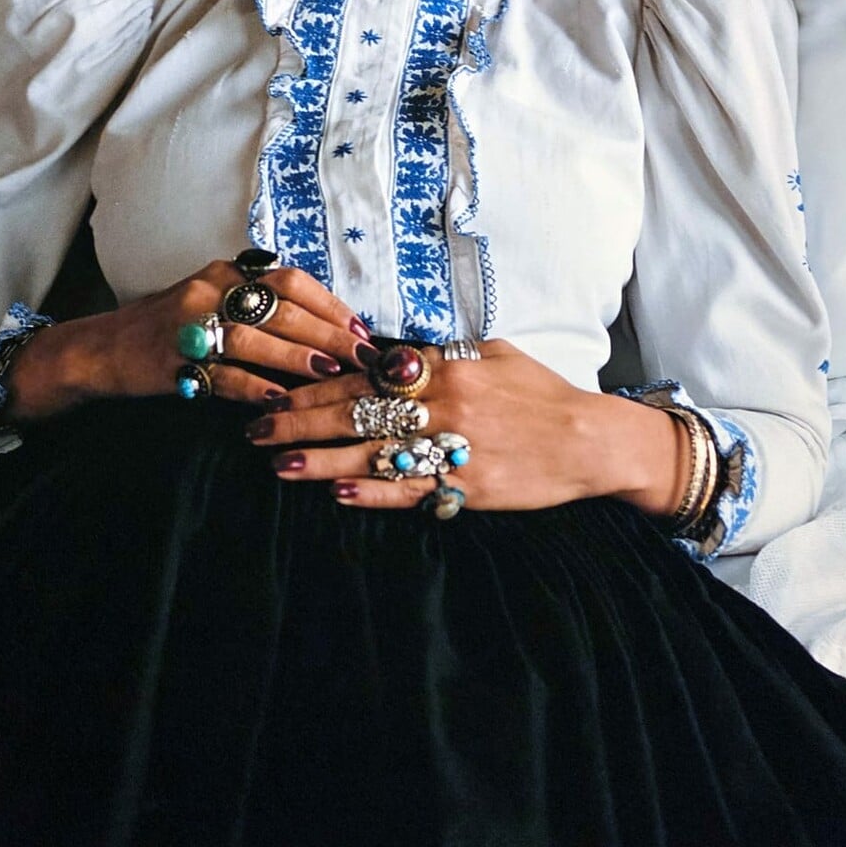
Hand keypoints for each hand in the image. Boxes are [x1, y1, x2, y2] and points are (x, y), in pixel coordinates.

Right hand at [7, 263, 379, 419]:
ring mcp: (189, 325)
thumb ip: (260, 305)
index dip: (330, 305)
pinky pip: (221, 375)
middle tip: (362, 358)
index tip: (361, 331)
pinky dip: (254, 387)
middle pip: (282, 308)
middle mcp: (211, 289)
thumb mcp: (215, 300)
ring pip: (254, 338)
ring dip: (296, 356)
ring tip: (331, 374)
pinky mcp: (172, 361)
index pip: (291, 280)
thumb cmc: (170, 327)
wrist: (103, 349)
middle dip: (328, 333)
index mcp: (227, 272)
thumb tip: (325, 326)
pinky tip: (280, 401)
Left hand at [245, 339, 686, 515]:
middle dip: (300, 418)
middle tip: (256, 426)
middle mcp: (445, 404)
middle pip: (357, 409)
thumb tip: (385, 352)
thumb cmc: (538, 392)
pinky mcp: (469, 487)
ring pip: (373, 452)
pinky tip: (335, 493)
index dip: (317, 379)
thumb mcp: (491, 354)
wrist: (589, 439)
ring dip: (320, 459)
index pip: (367, 370)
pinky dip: (372, 492)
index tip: (278, 384)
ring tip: (277, 463)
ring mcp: (456, 448)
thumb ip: (437, 355)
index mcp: (447, 367)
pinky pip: (411, 490)